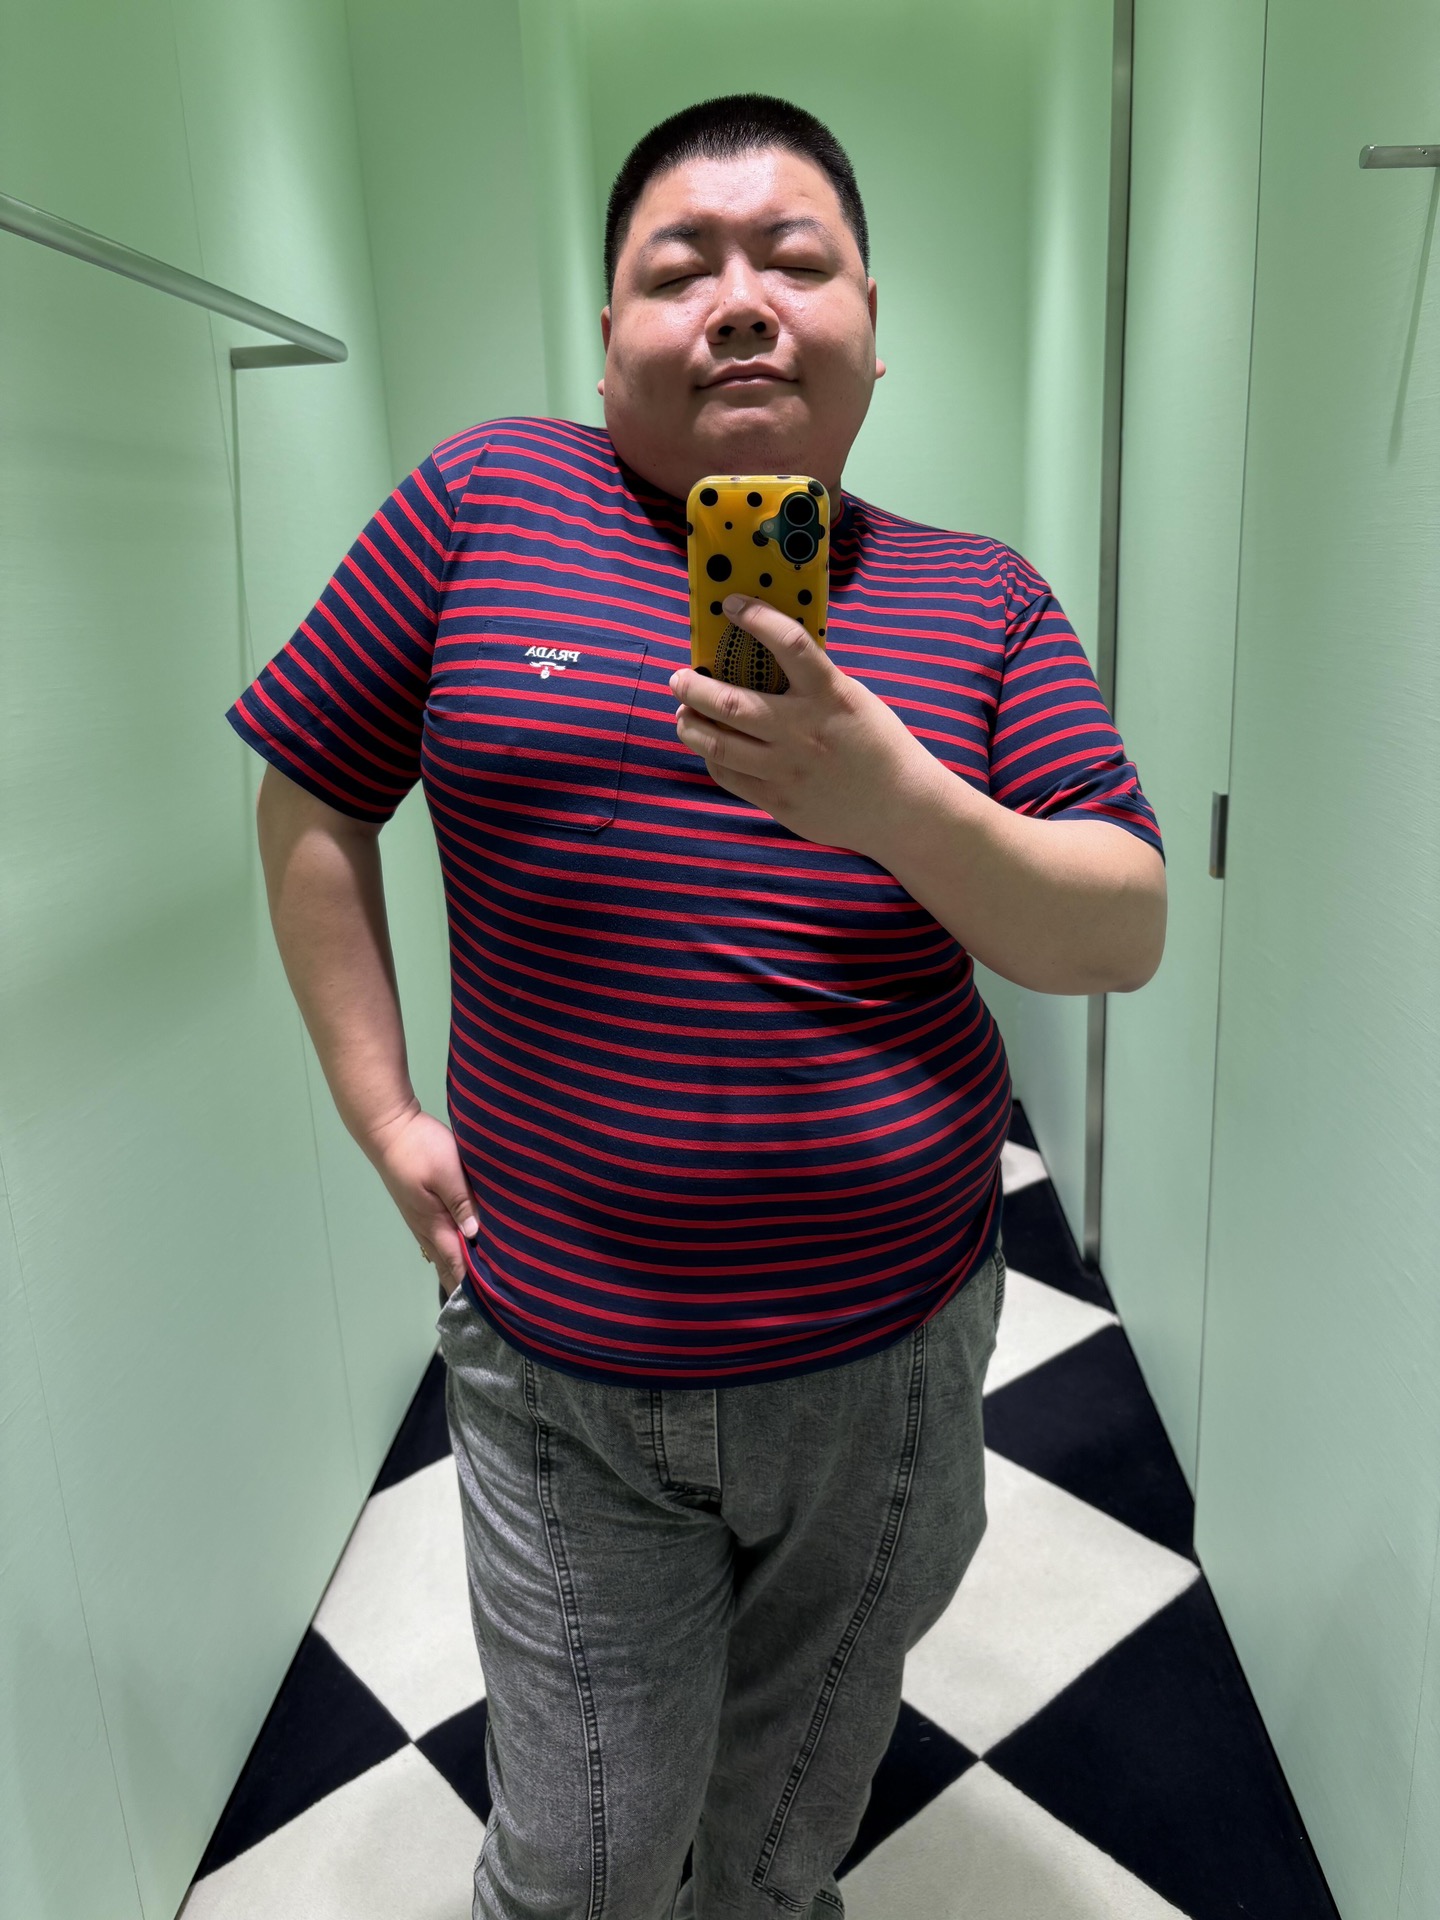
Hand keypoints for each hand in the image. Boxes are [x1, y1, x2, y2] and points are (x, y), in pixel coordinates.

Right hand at [365, 1105, 479, 1293]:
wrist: (389, 1130)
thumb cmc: (419, 1148)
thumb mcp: (447, 1172)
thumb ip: (462, 1203)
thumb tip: (475, 1235)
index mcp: (434, 1222)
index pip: (456, 1262)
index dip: (472, 1284)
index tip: (492, 1304)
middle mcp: (425, 1227)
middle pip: (448, 1264)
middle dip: (466, 1285)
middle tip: (490, 1305)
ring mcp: (420, 1219)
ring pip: (442, 1253)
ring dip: (459, 1270)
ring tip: (480, 1289)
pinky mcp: (420, 1208)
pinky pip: (439, 1240)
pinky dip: (452, 1253)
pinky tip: (462, 1254)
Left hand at [669, 594, 939, 856]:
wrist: (901, 806)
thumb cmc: (877, 745)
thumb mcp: (852, 699)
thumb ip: (811, 683)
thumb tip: (759, 660)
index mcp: (830, 695)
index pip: (789, 642)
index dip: (756, 616)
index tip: (731, 604)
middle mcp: (804, 731)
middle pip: (729, 701)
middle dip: (692, 686)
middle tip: (679, 678)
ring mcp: (788, 769)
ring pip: (717, 742)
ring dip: (689, 723)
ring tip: (683, 713)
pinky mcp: (779, 801)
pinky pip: (728, 775)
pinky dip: (711, 755)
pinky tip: (709, 745)